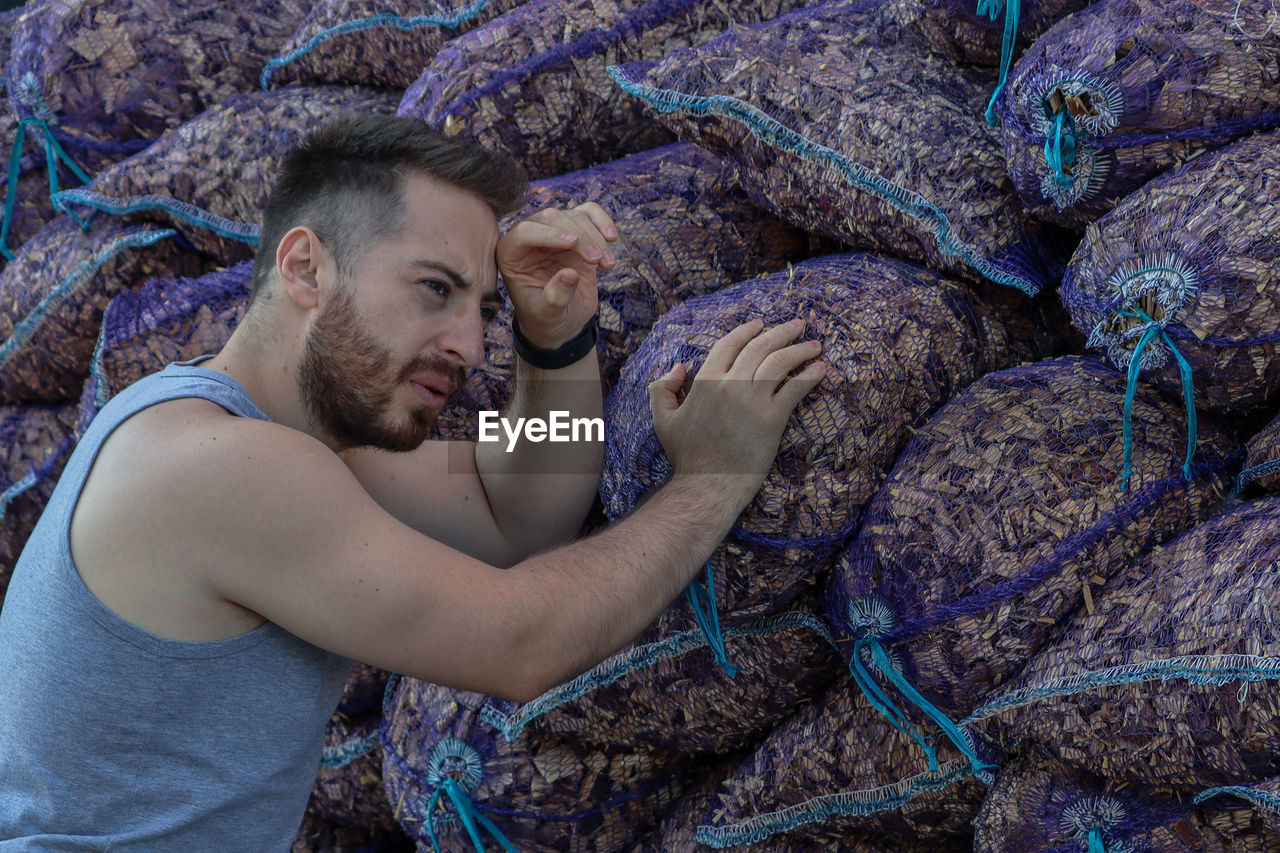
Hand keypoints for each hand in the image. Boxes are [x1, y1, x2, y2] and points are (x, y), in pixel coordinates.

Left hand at [496, 202, 618, 348]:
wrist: (562, 320)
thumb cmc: (546, 318)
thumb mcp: (547, 315)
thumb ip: (555, 297)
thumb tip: (570, 274)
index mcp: (511, 255)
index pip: (524, 232)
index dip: (548, 234)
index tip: (573, 243)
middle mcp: (529, 237)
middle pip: (551, 218)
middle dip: (579, 237)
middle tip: (596, 261)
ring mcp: (554, 232)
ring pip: (574, 215)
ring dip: (595, 236)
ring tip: (608, 264)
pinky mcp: (576, 231)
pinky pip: (589, 213)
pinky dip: (603, 222)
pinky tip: (612, 240)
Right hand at [648, 319, 826, 503]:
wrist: (708, 485)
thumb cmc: (687, 456)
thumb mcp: (663, 419)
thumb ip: (662, 389)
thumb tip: (679, 367)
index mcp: (705, 381)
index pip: (730, 344)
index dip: (747, 331)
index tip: (761, 324)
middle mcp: (730, 385)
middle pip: (760, 347)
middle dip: (781, 332)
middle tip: (798, 325)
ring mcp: (752, 400)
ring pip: (780, 362)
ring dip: (800, 349)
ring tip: (814, 345)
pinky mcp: (772, 419)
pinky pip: (795, 389)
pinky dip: (810, 376)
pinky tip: (821, 368)